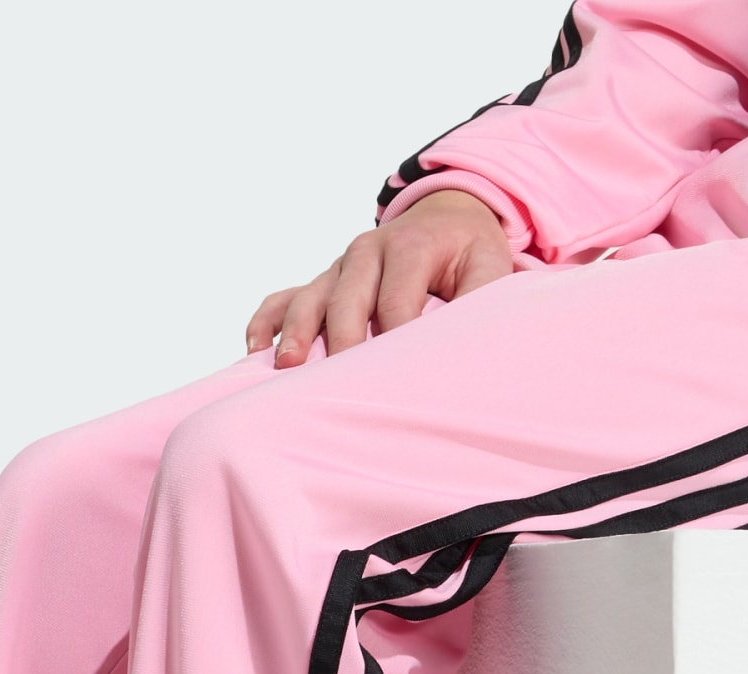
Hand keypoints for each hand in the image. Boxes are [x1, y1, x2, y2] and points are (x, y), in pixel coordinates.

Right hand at [247, 190, 515, 368]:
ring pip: (310, 298)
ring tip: (288, 366)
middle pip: (347, 301)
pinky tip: (256, 351)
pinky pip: (284, 297)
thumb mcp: (490, 266)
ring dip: (296, 333)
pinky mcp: (323, 279)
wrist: (446, 214)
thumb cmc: (468, 252)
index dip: (394, 342)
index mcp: (410, 245)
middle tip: (337, 385)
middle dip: (341, 343)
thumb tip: (471, 341)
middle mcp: (368, 250)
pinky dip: (267, 322)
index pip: (396, 301)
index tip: (396, 382)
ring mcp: (339, 265)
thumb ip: (483, 298)